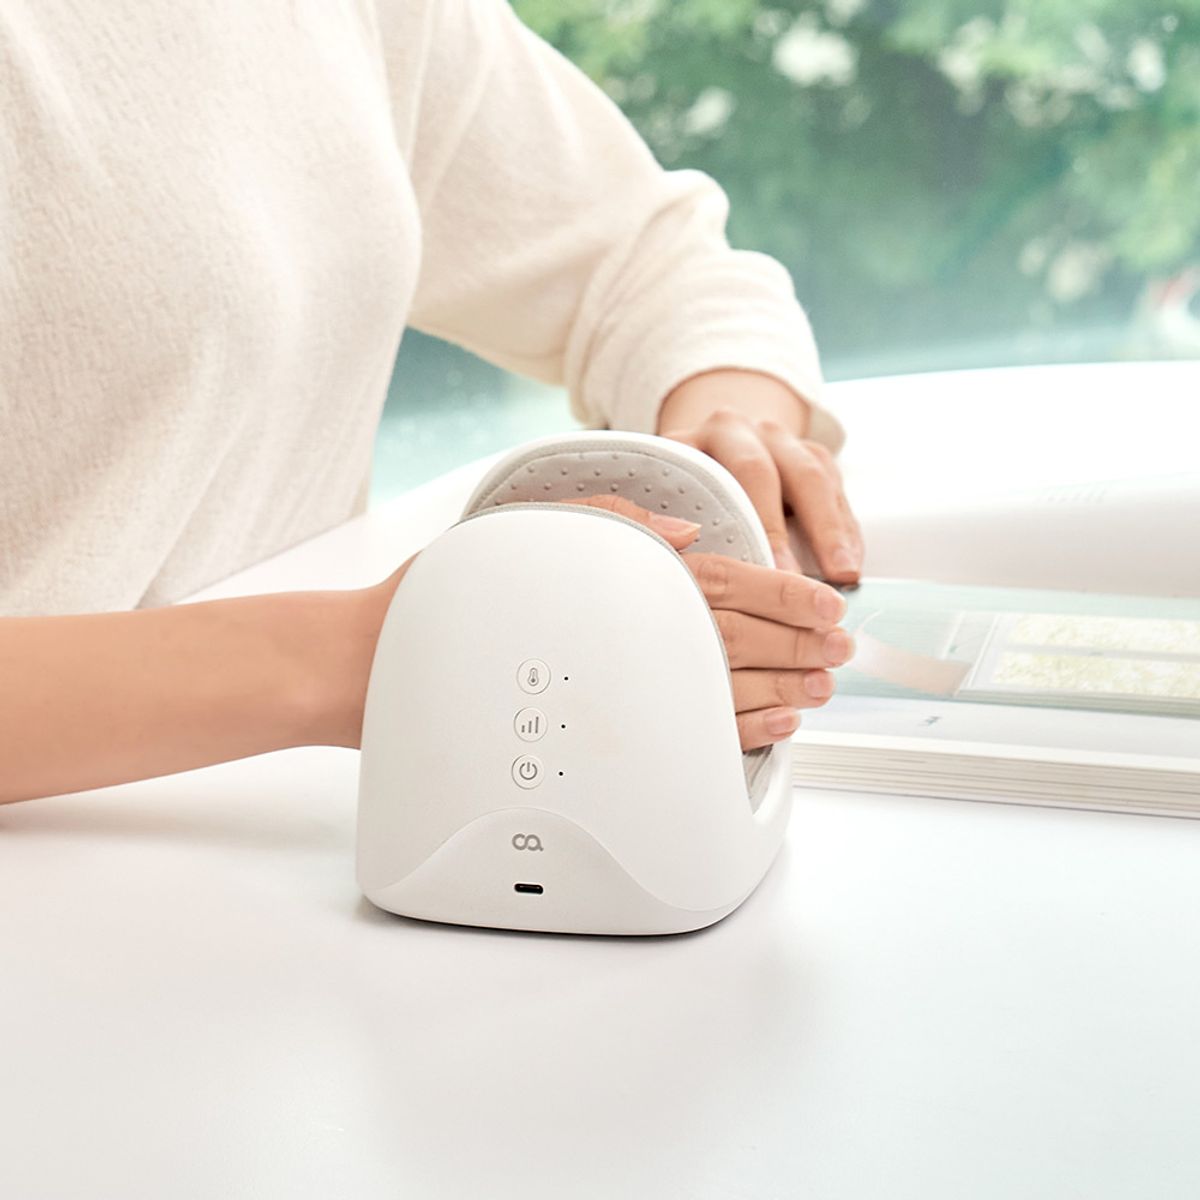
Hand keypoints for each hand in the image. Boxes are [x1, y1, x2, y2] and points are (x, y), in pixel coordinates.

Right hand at [557, 495, 851, 751]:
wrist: (486, 617)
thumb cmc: (537, 567)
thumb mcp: (581, 519)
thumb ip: (632, 519)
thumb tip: (686, 531)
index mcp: (649, 577)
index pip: (732, 581)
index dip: (787, 595)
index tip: (828, 605)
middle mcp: (654, 626)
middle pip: (742, 636)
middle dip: (800, 644)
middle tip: (840, 650)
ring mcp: (648, 676)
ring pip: (730, 683)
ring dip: (784, 687)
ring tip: (822, 686)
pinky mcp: (641, 715)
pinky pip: (701, 728)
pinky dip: (748, 728)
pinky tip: (783, 723)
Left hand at [656, 369, 863, 582]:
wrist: (712, 446)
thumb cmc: (680, 494)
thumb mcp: (663, 498)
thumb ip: (664, 524)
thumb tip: (674, 570)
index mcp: (700, 439)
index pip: (725, 477)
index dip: (746, 525)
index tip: (757, 574)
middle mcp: (743, 432)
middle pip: (769, 475)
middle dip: (790, 531)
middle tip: (799, 581)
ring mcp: (783, 441)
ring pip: (813, 479)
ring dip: (831, 531)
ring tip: (844, 573)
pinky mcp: (815, 457)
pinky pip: (836, 492)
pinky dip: (846, 531)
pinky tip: (852, 564)